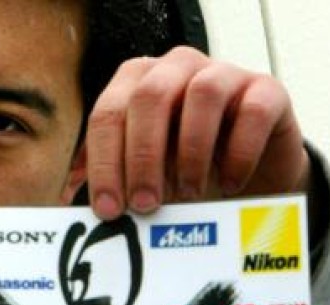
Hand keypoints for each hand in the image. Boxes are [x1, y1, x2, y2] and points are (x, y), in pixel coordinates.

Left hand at [84, 46, 310, 219]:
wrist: (246, 172)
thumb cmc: (180, 169)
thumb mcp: (138, 172)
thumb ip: (106, 177)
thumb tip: (63, 200)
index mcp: (134, 84)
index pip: (107, 115)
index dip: (104, 164)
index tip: (109, 209)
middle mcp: (175, 69)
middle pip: (148, 99)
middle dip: (141, 157)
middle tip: (145, 205)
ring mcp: (223, 74)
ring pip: (202, 95)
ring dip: (190, 152)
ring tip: (187, 195)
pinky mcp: (266, 91)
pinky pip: (253, 111)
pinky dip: (239, 152)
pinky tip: (228, 184)